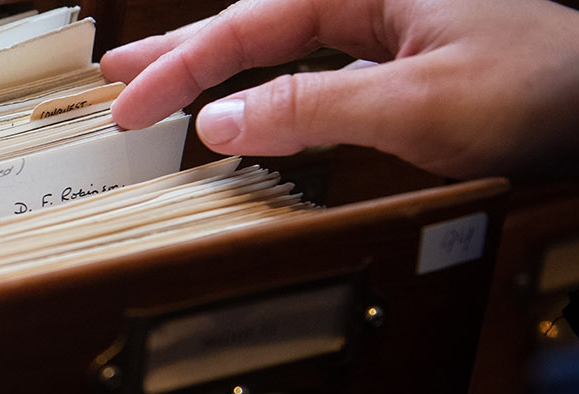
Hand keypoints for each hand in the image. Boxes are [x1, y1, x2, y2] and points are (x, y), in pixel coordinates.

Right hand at [102, 0, 578, 178]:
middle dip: (181, 52)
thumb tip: (218, 121)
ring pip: (283, 46)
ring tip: (160, 85)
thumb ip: (310, 109)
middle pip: (254, 24)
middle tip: (117, 79)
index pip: (247, 27)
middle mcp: (376, 0)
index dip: (181, 67)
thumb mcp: (416, 105)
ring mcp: (395, 30)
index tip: (132, 106)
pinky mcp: (413, 66)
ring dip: (219, 70)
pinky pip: (319, 70)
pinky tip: (252, 105)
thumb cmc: (544, 90)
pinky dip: (271, 89)